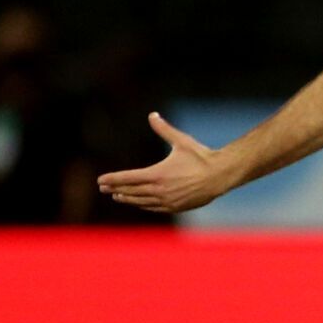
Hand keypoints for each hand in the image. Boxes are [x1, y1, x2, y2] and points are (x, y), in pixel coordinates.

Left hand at [97, 112, 232, 213]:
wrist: (221, 175)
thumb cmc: (202, 156)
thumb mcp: (181, 141)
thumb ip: (164, 129)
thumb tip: (152, 115)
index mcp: (157, 174)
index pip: (127, 178)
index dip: (112, 179)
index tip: (100, 180)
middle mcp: (159, 190)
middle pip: (130, 191)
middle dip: (115, 189)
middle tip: (103, 188)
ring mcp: (167, 200)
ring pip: (140, 201)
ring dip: (127, 198)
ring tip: (117, 196)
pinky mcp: (175, 206)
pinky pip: (153, 207)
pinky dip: (142, 205)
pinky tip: (138, 203)